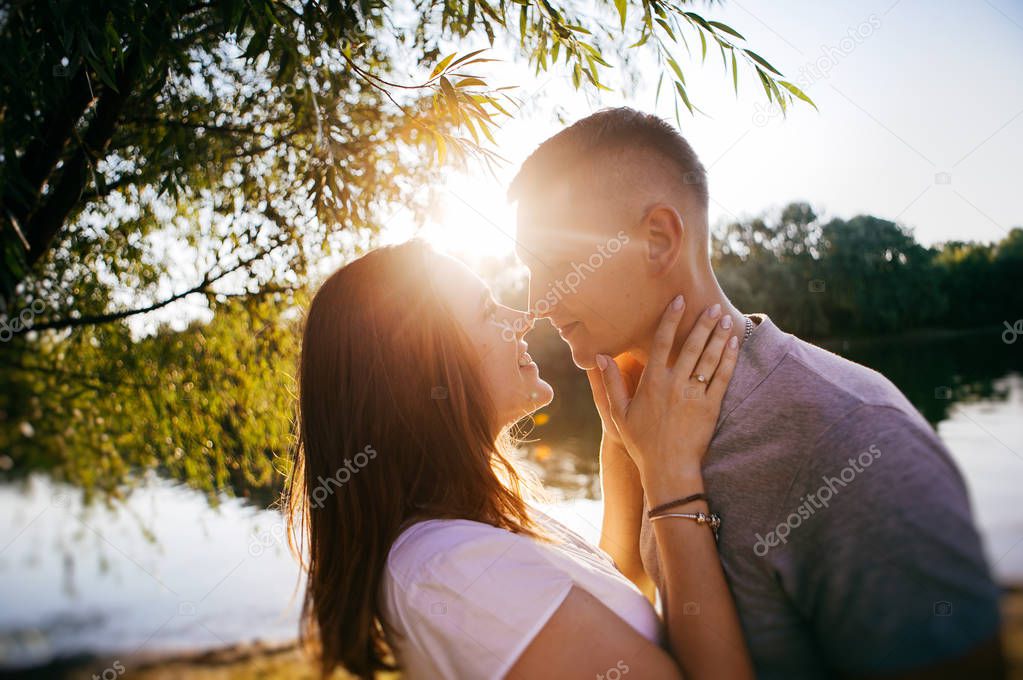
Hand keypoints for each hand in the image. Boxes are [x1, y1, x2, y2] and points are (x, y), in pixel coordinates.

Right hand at [596, 296, 738, 500]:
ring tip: (724, 319)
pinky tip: (733, 344)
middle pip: (690, 346)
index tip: (679, 301)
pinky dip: (728, 359)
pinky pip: (721, 378)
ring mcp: (694, 395)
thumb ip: (610, 383)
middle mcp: (673, 385)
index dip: (671, 319)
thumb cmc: (641, 442)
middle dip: (702, 324)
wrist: (668, 468)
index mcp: (651, 382)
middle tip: (711, 306)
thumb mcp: (618, 413)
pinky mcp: (710, 407)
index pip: (661, 343)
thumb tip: (600, 357)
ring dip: (717, 337)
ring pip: (708, 359)